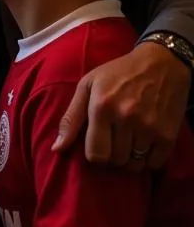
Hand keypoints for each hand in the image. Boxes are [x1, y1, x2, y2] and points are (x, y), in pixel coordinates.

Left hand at [54, 41, 189, 169]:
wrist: (162, 63)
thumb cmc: (118, 73)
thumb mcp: (87, 85)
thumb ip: (70, 118)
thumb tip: (56, 149)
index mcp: (102, 106)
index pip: (95, 154)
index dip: (94, 155)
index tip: (97, 146)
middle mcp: (126, 118)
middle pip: (115, 160)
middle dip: (112, 156)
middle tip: (114, 142)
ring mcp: (150, 127)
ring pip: (135, 164)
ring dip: (130, 159)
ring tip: (128, 143)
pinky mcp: (169, 134)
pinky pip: (155, 163)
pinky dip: (148, 160)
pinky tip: (144, 146)